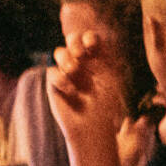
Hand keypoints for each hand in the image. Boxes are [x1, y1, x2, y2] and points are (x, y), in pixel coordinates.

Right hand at [45, 29, 128, 151]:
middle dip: (74, 42)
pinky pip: (51, 72)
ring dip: (66, 58)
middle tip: (80, 54)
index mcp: (97, 60)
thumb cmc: (108, 107)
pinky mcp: (55, 86)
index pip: (90, 38)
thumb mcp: (113, 81)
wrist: (94, 128)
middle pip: (72, 39)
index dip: (89, 37)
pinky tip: (71, 91)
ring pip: (59, 52)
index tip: (92, 46)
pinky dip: (60, 79)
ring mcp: (67, 73)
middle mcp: (82, 63)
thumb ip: (108, 60)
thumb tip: (98, 42)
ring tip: (74, 70)